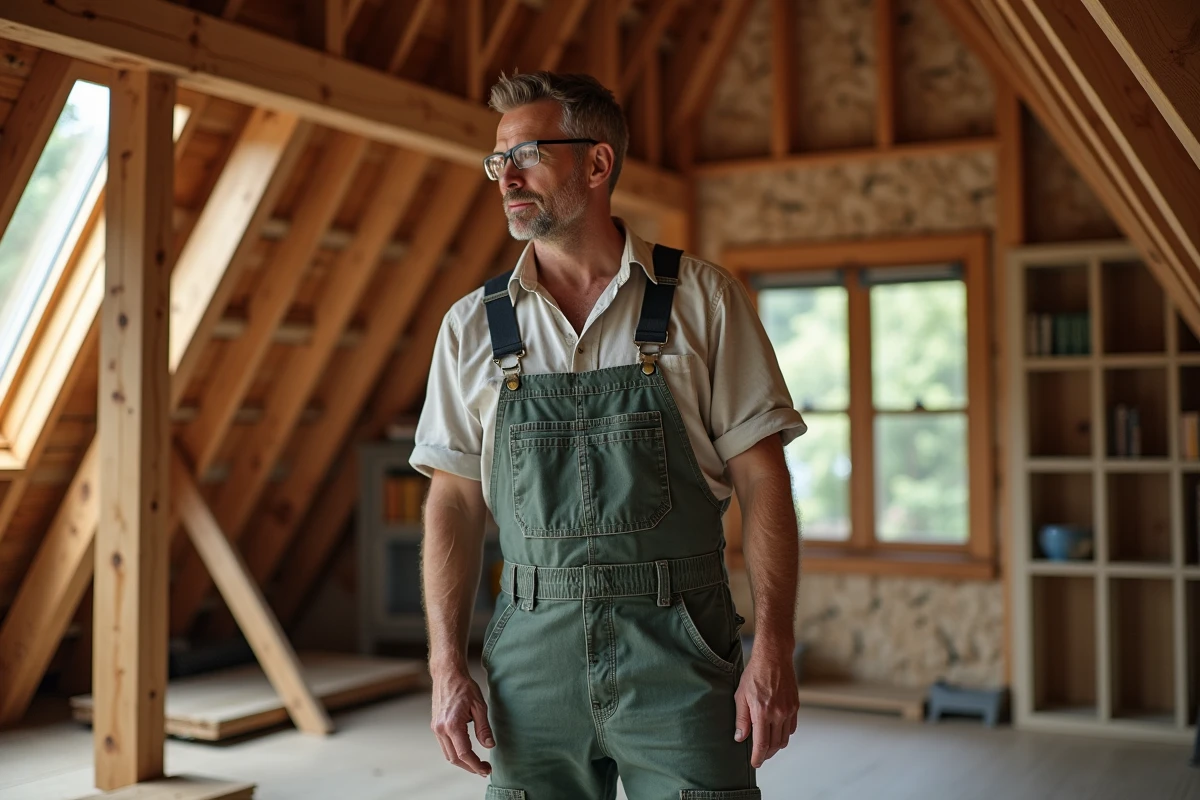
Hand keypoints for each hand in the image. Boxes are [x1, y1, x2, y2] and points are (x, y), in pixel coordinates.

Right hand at [430, 666, 494, 775]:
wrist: (448, 674)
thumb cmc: (465, 687)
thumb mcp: (479, 706)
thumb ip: (483, 728)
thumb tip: (490, 746)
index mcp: (452, 725)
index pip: (464, 754)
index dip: (476, 765)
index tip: (487, 770)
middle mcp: (441, 729)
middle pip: (454, 759)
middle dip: (470, 767)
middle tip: (485, 770)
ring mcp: (436, 728)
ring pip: (448, 755)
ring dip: (462, 762)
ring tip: (477, 764)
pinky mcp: (435, 726)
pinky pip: (445, 746)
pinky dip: (455, 753)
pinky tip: (467, 752)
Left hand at [734, 643, 798, 767]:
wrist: (774, 657)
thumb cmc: (755, 673)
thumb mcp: (741, 695)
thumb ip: (741, 719)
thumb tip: (740, 738)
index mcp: (762, 712)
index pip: (762, 743)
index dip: (758, 757)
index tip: (755, 763)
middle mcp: (778, 713)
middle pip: (774, 745)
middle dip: (766, 754)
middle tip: (759, 757)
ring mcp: (789, 710)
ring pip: (784, 739)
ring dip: (776, 746)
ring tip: (767, 746)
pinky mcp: (795, 706)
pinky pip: (791, 728)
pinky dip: (784, 735)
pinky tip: (776, 732)